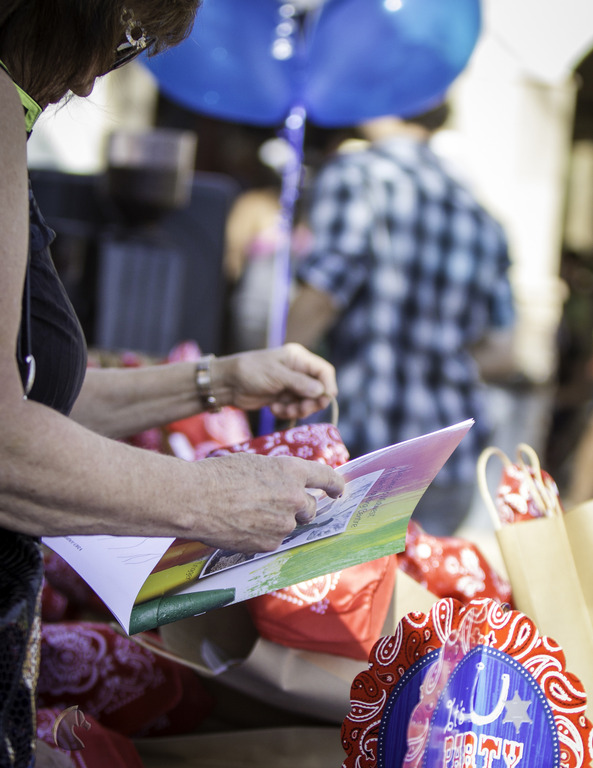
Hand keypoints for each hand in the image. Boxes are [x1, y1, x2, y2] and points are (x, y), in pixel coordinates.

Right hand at [196, 453, 344, 553]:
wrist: (194, 499)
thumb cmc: (218, 475)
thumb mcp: (255, 464)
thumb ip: (278, 475)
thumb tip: (288, 486)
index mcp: (292, 471)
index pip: (327, 477)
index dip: (336, 484)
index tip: (340, 490)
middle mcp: (294, 498)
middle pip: (311, 507)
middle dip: (300, 507)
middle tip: (277, 504)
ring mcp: (283, 524)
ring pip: (289, 525)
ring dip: (277, 521)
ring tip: (247, 513)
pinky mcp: (269, 544)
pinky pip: (273, 540)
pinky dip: (262, 535)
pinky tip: (241, 526)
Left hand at [214, 343, 336, 420]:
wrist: (227, 383)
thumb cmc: (250, 371)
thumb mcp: (276, 375)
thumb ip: (300, 383)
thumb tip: (322, 392)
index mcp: (298, 358)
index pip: (324, 371)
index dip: (328, 386)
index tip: (325, 401)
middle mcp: (298, 371)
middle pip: (318, 390)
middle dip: (311, 402)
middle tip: (300, 410)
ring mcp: (290, 385)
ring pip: (307, 402)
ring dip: (297, 410)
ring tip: (281, 409)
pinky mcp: (282, 398)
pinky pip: (294, 409)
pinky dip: (286, 412)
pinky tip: (273, 408)